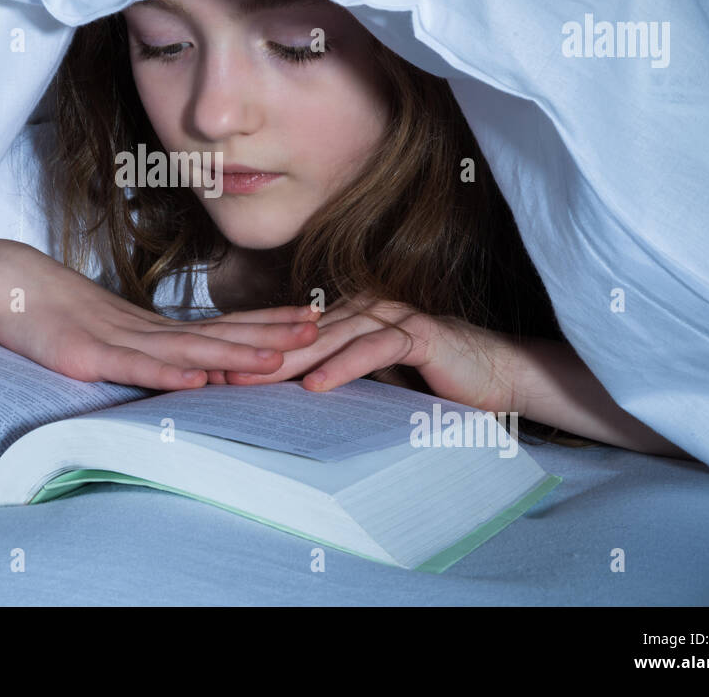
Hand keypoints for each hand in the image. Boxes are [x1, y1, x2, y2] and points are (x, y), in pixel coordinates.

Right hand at [0, 240, 320, 390]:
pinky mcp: (88, 357)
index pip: (221, 325)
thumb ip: (141, 350)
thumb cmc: (50, 310)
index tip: (310, 318)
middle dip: (270, 333)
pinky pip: (135, 368)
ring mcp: (119, 341)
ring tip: (278, 357)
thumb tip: (181, 365)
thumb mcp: (105, 334)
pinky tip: (201, 377)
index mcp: (153, 327)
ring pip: (187, 351)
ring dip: (235, 353)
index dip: (265, 322)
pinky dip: (170, 373)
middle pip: (218, 333)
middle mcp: (146, 330)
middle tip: (319, 329)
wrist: (3, 283)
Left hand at [224, 295, 519, 413]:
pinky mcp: (417, 333)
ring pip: (329, 338)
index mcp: (347, 317)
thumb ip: (334, 378)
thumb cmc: (429, 383)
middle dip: (258, 354)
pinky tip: (316, 385)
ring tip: (253, 380)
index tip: (215, 372)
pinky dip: (343, 367)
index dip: (255, 351)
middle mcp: (364, 308)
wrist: (493, 377)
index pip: (292, 334)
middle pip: (300, 334)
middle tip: (217, 374)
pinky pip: (373, 349)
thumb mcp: (372, 383)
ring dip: (289, 360)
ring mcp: (390, 317)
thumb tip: (283, 399)